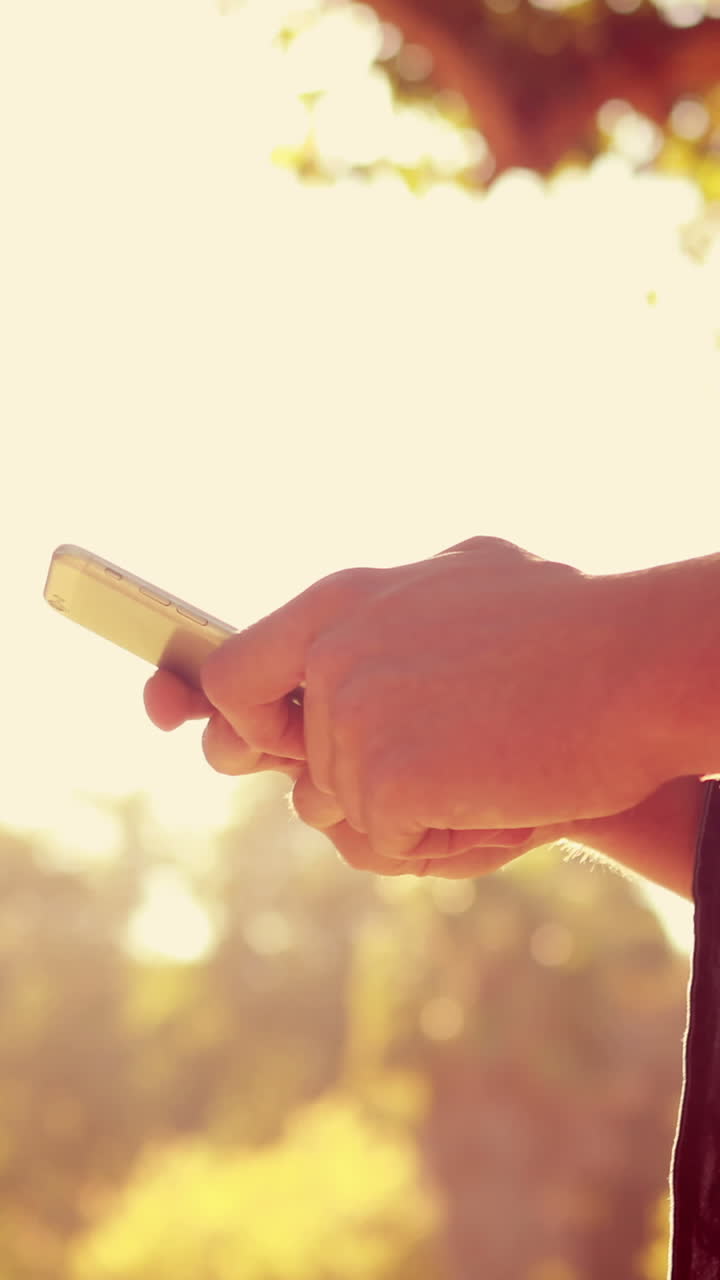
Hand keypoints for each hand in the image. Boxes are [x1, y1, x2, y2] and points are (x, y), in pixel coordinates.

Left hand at [144, 536, 695, 883]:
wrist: (641, 664)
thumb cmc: (570, 636)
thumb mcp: (458, 595)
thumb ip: (376, 636)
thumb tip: (305, 699)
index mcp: (344, 598)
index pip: (232, 674)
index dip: (245, 724)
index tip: (277, 748)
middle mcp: (331, 649)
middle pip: (304, 765)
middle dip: (371, 783)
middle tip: (461, 754)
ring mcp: (351, 713)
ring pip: (344, 811)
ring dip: (416, 811)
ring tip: (496, 764)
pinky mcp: (382, 776)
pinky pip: (386, 842)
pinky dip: (446, 840)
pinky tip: (504, 795)